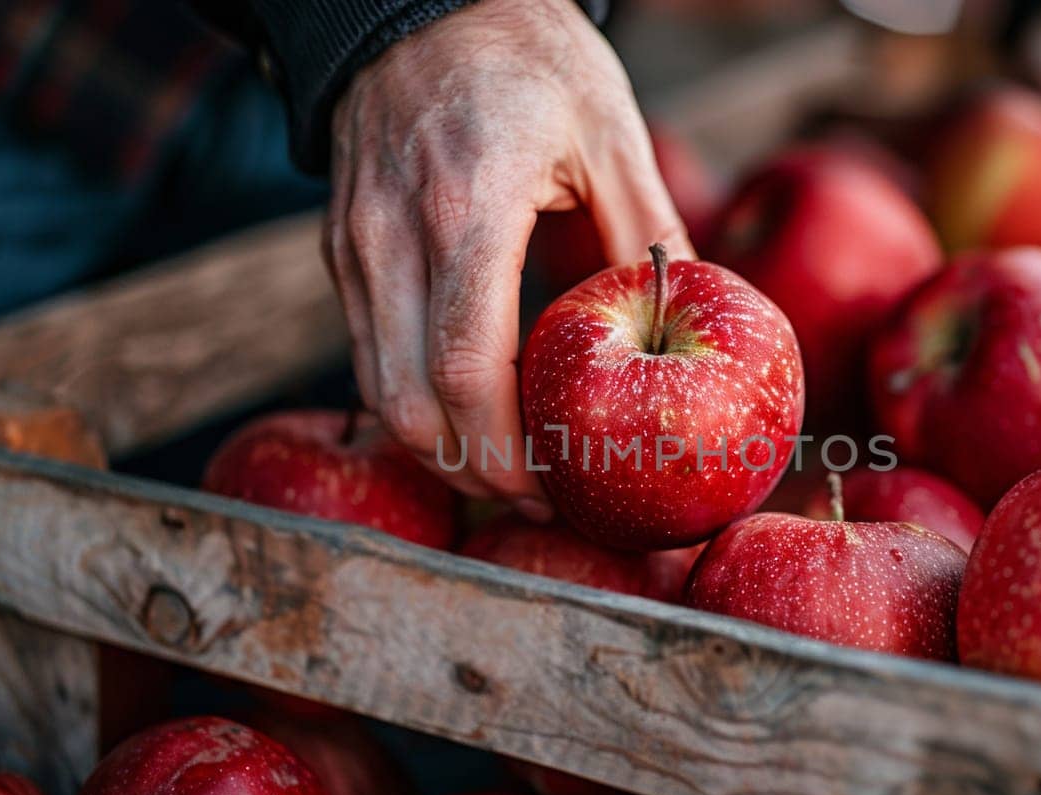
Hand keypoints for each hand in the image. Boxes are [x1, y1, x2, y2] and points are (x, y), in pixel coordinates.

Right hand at [324, 0, 690, 517]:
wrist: (419, 0)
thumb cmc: (527, 57)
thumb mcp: (608, 129)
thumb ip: (650, 229)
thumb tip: (699, 314)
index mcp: (468, 205)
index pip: (469, 364)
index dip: (507, 446)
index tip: (553, 486)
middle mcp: (393, 234)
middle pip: (409, 401)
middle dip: (471, 470)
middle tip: (535, 500)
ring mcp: (355, 245)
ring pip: (376, 389)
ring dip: (436, 447)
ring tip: (503, 473)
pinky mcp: (341, 249)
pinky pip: (368, 351)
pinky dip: (411, 402)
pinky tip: (464, 416)